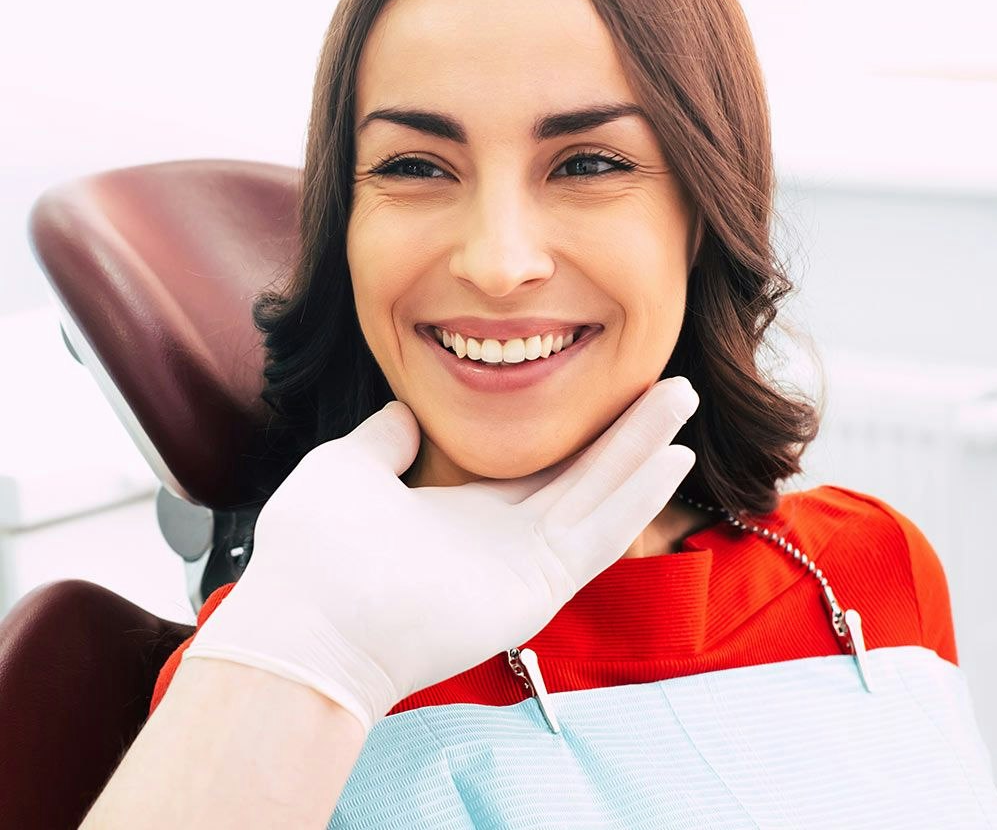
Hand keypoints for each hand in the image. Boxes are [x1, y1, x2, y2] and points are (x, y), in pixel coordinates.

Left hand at [183, 376, 699, 733]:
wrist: (305, 617)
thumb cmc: (316, 547)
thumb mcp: (349, 466)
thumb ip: (382, 439)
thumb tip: (403, 413)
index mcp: (461, 510)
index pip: (536, 467)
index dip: (573, 431)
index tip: (603, 391)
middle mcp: (500, 536)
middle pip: (582, 473)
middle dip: (627, 430)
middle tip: (672, 386)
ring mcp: (523, 563)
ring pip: (600, 493)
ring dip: (644, 448)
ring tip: (682, 399)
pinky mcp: (536, 583)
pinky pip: (599, 533)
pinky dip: (638, 495)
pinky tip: (673, 456)